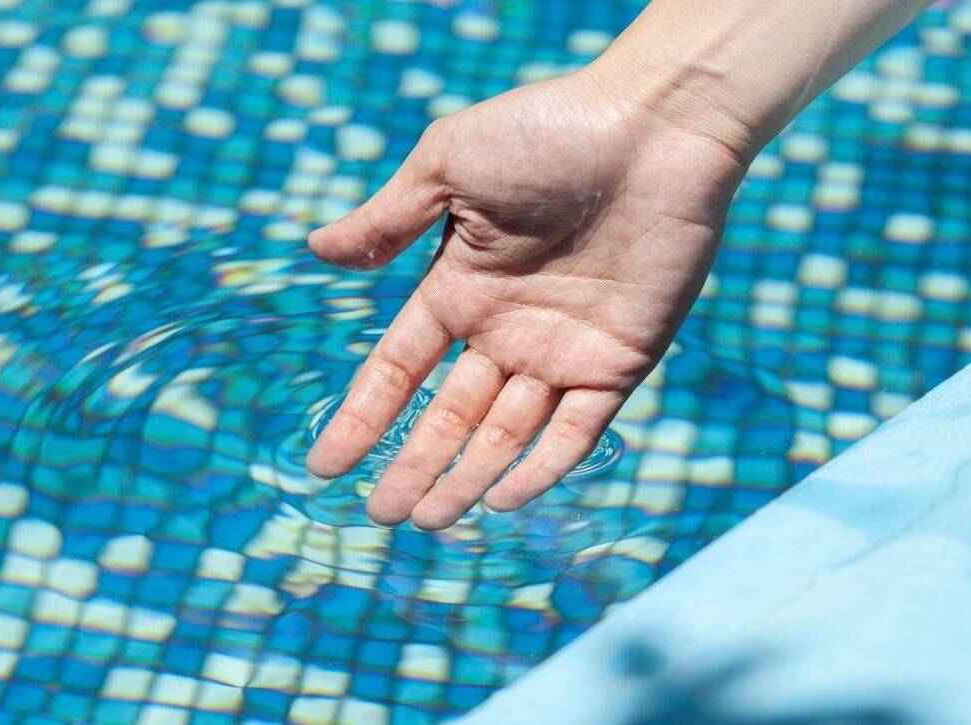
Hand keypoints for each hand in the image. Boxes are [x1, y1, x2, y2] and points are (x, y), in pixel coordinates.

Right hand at [306, 66, 748, 529]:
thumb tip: (316, 250)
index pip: (399, 369)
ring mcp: (562, 350)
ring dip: (467, 478)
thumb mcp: (448, 166)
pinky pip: (576, 428)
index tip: (326, 464)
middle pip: (449, 415)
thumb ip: (387, 218)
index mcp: (459, 288)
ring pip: (505, 434)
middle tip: (380, 515)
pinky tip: (503, 499)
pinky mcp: (619, 361)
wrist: (654, 125)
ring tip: (430, 521)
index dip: (363, 417)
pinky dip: (543, 466)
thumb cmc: (547, 132)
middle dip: (414, 464)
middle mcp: (505, 330)